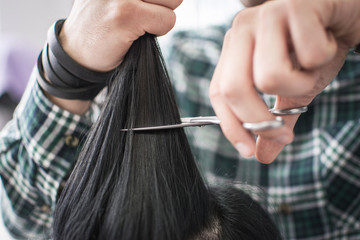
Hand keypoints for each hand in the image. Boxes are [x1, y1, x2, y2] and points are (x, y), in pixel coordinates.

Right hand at [45, 0, 180, 113]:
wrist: (75, 53)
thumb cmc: (100, 25)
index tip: (142, 6)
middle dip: (162, 4)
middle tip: (139, 16)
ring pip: (174, 0)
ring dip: (160, 17)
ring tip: (136, 24)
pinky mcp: (126, 14)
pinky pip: (167, 20)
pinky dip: (157, 32)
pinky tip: (135, 35)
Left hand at [209, 0, 359, 162]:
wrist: (347, 11)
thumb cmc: (316, 47)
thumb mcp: (293, 88)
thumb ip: (276, 119)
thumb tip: (261, 156)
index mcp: (235, 48)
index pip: (218, 92)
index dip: (231, 126)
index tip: (249, 151)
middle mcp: (242, 29)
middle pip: (234, 88)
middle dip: (260, 121)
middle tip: (285, 134)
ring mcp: (266, 15)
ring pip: (270, 77)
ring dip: (301, 84)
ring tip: (313, 67)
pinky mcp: (295, 5)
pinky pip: (309, 55)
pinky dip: (325, 58)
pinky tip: (327, 42)